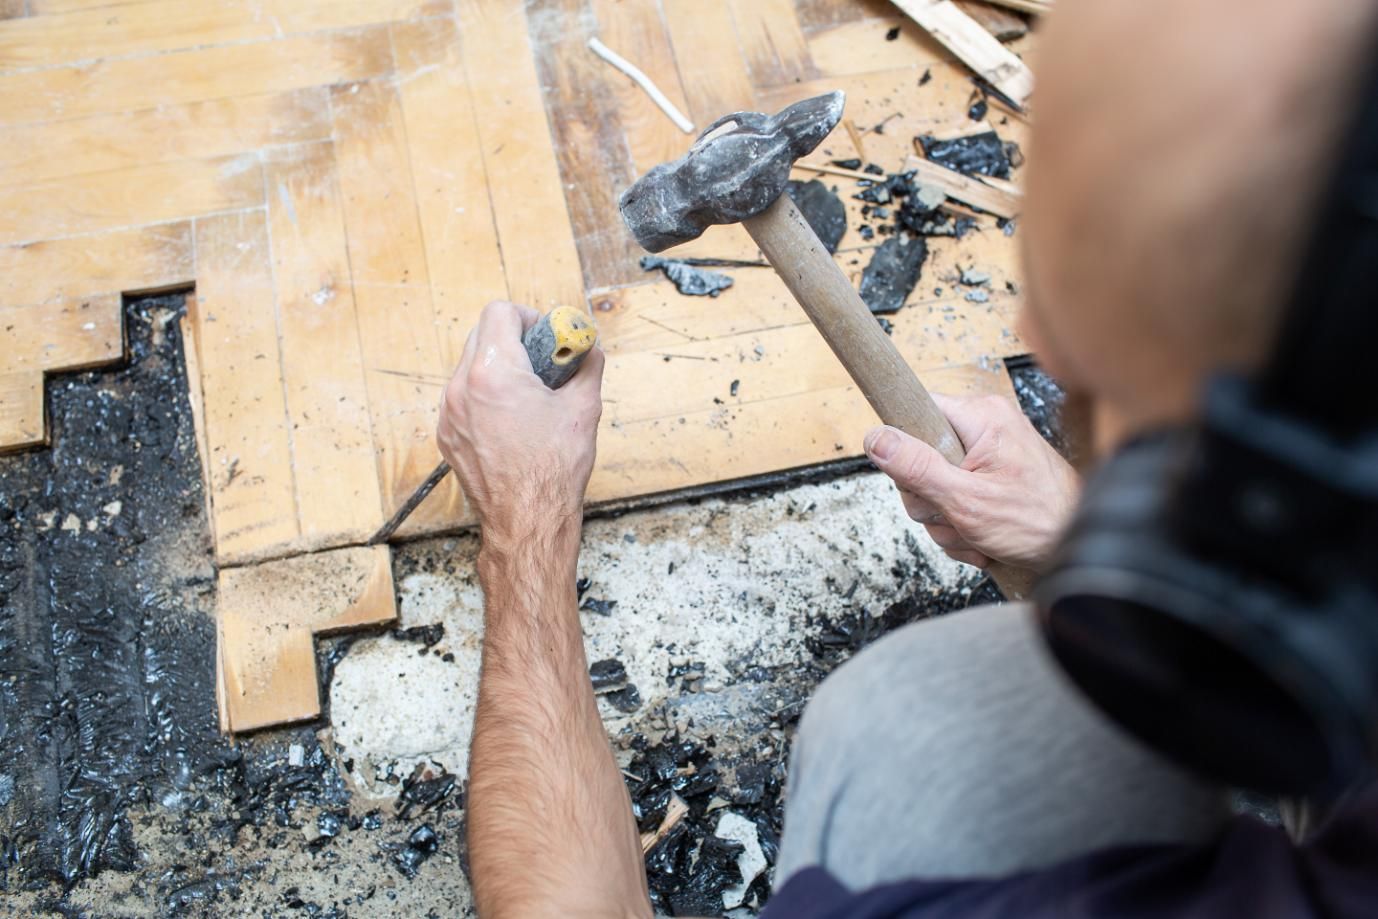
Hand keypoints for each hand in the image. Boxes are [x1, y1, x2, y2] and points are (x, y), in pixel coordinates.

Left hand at [437, 301, 604, 546]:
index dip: (529, 318)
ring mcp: (449, 413)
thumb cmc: (553, 471)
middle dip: (514, 339)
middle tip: (542, 362)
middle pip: (482, 334)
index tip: (547, 337)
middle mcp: (462, 387)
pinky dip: (485, 396)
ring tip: (528, 394)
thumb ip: (587, 369)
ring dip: (498, 367)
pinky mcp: (447, 434)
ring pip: (470, 366)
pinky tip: (511, 419)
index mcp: (494, 372)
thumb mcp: (583, 409)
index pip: (500, 312)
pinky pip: (462, 397)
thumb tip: (591, 352)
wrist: (527, 520)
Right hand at [864, 393, 1079, 569]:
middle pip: (919, 459)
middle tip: (957, 516)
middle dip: (931, 501)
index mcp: (982, 418)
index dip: (906, 449)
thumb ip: (917, 468)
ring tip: (976, 533)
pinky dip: (962, 528)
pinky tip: (982, 540)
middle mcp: (986, 429)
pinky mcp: (991, 480)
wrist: (1080, 551)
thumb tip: (876, 438)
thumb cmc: (1040, 522)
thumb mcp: (966, 500)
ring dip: (947, 521)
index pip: (916, 412)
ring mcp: (989, 456)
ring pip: (934, 488)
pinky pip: (954, 502)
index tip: (917, 478)